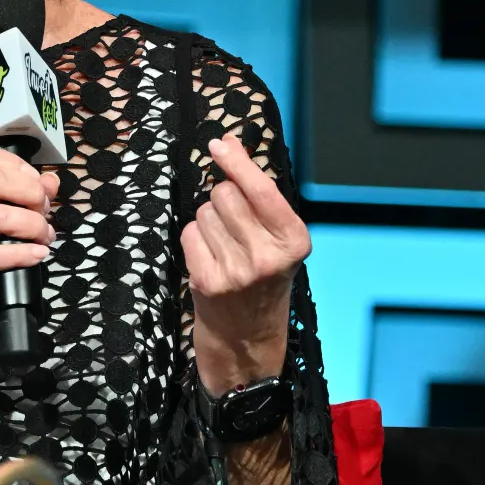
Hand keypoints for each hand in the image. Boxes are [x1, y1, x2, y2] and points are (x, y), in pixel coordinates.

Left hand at [183, 132, 310, 394]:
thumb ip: (258, 194)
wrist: (248, 340)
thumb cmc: (263, 279)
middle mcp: (269, 256)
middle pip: (224, 194)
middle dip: (222, 198)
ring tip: (224, 247)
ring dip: (208, 221)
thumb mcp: (277, 240)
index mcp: (294, 241)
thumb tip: (229, 143)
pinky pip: (189, 233)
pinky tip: (210, 259)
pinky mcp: (208, 281)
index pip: (261, 188)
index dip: (237, 162)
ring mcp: (237, 270)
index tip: (220, 144)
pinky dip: (195, 240)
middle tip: (233, 226)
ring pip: (204, 212)